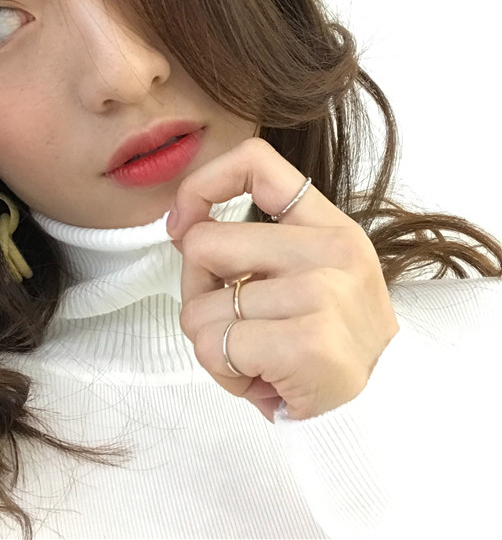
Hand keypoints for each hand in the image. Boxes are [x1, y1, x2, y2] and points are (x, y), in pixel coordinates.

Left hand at [167, 137, 398, 421]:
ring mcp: (321, 294)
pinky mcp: (308, 343)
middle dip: (196, 289)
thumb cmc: (329, 336)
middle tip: (230, 318)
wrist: (385, 404)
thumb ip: (257, 242)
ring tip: (253, 354)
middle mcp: (330, 250)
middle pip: (202, 243)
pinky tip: (257, 377)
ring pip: (198, 306)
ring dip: (210, 339)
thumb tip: (182, 228)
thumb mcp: (312, 270)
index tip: (182, 224)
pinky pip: (214, 347)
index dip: (202, 184)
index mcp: (329, 224)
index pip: (256, 162)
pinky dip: (221, 370)